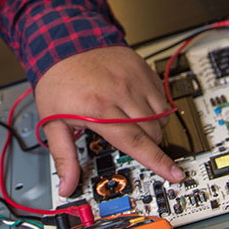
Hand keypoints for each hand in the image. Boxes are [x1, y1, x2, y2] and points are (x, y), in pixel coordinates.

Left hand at [33, 46, 184, 196]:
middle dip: (146, 144)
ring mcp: (135, 79)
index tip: (175, 174)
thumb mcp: (53, 122)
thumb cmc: (58, 81)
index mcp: (100, 109)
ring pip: (161, 114)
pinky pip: (162, 94)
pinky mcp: (142, 68)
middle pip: (152, 132)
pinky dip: (155, 105)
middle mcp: (122, 92)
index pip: (136, 142)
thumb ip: (63, 156)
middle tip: (128, 139)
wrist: (65, 43)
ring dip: (152, 125)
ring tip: (131, 121)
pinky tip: (136, 104)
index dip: (158, 162)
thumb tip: (67, 186)